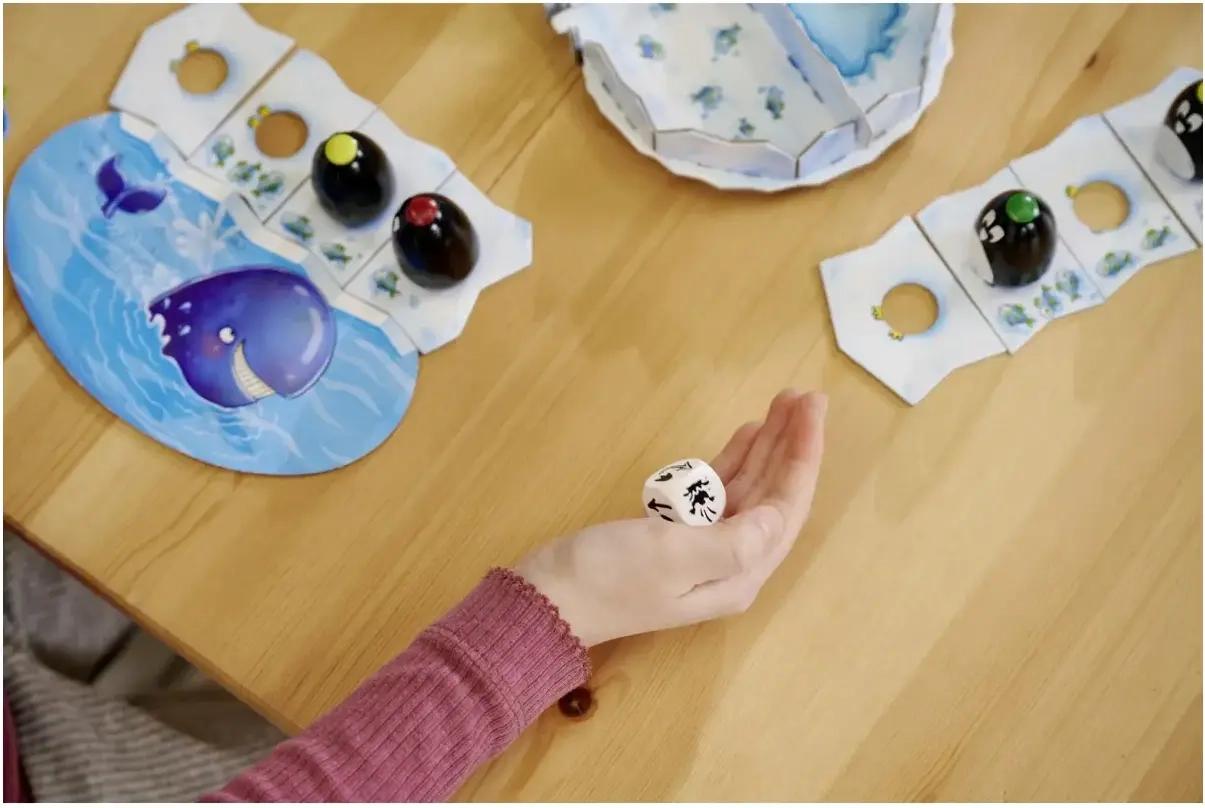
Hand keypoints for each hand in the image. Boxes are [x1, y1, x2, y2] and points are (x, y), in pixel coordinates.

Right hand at [514, 389, 827, 647]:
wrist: (546, 600)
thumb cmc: (608, 577)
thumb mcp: (672, 557)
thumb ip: (732, 541)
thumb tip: (777, 516)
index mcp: (737, 573)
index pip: (785, 506)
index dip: (802, 456)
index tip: (811, 408)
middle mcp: (730, 563)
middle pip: (773, 494)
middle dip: (791, 445)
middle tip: (803, 394)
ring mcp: (702, 548)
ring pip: (749, 489)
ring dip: (767, 447)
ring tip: (784, 404)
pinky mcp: (674, 534)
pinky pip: (718, 491)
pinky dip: (734, 460)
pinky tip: (747, 434)